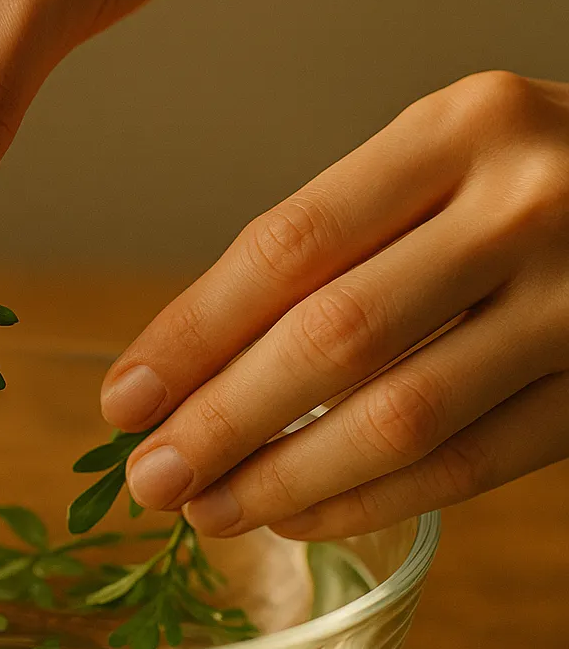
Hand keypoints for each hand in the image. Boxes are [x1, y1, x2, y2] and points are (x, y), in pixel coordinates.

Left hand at [102, 71, 568, 538]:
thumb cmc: (518, 187)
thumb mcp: (428, 173)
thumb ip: (329, 251)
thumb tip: (190, 368)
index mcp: (455, 132)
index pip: (285, 248)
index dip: (191, 336)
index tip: (124, 401)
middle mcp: (523, 205)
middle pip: (331, 338)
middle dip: (221, 422)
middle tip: (150, 479)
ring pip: (399, 417)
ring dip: (285, 478)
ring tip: (210, 509)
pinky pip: (468, 466)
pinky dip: (368, 503)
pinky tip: (298, 516)